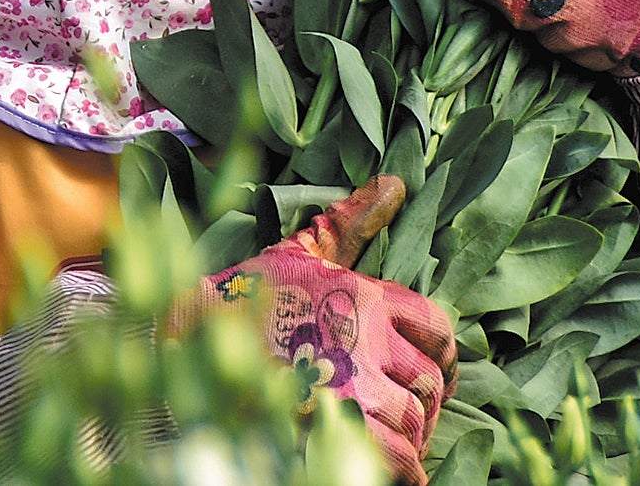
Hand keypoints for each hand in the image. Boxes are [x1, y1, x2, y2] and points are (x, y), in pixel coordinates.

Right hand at [203, 176, 456, 483]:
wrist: (194, 347)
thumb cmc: (246, 297)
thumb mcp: (300, 253)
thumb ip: (351, 224)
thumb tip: (396, 183)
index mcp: (368, 297)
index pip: (436, 326)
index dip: (445, 353)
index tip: (440, 370)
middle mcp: (369, 343)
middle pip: (429, 379)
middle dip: (428, 399)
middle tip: (418, 411)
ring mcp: (355, 391)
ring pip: (414, 420)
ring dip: (414, 434)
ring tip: (403, 439)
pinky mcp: (338, 433)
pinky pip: (396, 459)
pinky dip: (405, 469)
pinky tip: (400, 471)